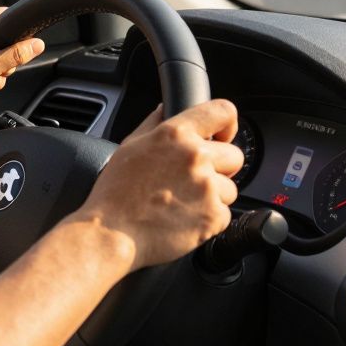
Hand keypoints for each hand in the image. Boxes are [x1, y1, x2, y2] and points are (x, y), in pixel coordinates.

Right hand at [73, 99, 243, 270]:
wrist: (111, 234)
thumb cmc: (115, 193)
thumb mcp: (129, 147)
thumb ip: (153, 124)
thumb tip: (165, 110)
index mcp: (175, 135)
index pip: (223, 112)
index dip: (226, 124)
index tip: (220, 136)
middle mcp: (195, 157)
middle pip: (234, 155)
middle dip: (219, 167)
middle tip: (192, 180)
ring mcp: (207, 188)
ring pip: (229, 188)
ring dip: (212, 196)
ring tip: (181, 203)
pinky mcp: (213, 217)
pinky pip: (223, 214)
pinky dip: (208, 219)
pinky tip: (182, 219)